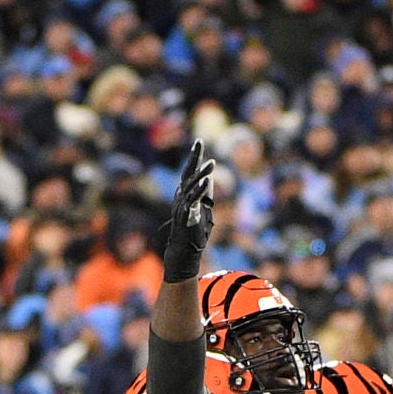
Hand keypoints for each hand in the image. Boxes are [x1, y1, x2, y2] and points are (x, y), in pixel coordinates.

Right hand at [160, 141, 214, 279]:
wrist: (184, 252)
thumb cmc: (193, 233)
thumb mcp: (203, 210)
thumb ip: (205, 195)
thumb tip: (209, 179)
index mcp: (184, 194)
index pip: (190, 172)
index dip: (194, 157)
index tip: (199, 141)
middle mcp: (181, 197)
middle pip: (188, 173)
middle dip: (194, 157)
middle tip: (199, 141)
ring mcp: (182, 205)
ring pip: (191, 186)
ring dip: (202, 174)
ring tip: (211, 163)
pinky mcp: (186, 215)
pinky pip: (193, 200)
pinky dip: (200, 190)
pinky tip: (206, 181)